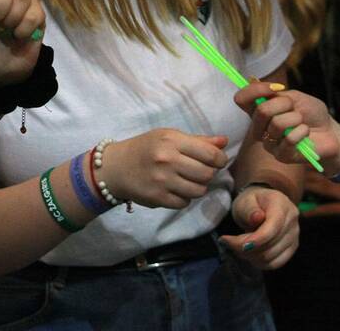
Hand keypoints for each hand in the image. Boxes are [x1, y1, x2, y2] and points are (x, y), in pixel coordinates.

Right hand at [99, 129, 227, 208]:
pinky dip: (184, 198)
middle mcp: (167, 159)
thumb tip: (224, 142)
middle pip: (207, 174)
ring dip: (197, 187)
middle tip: (198, 171)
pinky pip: (185, 202)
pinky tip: (175, 189)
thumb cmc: (145, 148)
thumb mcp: (167, 137)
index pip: (211, 154)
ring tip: (187, 180)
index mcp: (171, 140)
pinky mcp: (158, 197)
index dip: (220, 159)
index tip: (216, 161)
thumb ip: (197, 141)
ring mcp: (162, 180)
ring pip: (199, 190)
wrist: (115, 167)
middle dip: (208, 173)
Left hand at [221, 186, 298, 268]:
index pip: (272, 228)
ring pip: (271, 257)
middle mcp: (292, 221)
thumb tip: (257, 217)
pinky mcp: (291, 248)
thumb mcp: (245, 201)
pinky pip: (275, 263)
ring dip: (250, 256)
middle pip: (270, 245)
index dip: (255, 240)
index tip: (237, 244)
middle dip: (245, 248)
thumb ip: (249, 210)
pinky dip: (259, 262)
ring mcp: (294, 236)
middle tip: (228, 242)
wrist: (262, 205)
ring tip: (236, 246)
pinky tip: (247, 254)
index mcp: (281, 205)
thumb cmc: (251, 202)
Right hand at [235, 85, 339, 173]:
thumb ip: (275, 93)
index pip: (241, 99)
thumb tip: (256, 83)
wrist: (330, 132)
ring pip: (277, 124)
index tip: (277, 87)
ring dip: (296, 119)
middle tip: (295, 108)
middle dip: (284, 104)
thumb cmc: (312, 114)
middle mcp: (259, 127)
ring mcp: (268, 143)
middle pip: (261, 111)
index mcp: (258, 110)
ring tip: (302, 122)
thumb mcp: (294, 96)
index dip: (255, 90)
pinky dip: (302, 131)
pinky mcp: (281, 156)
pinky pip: (289, 139)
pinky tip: (306, 133)